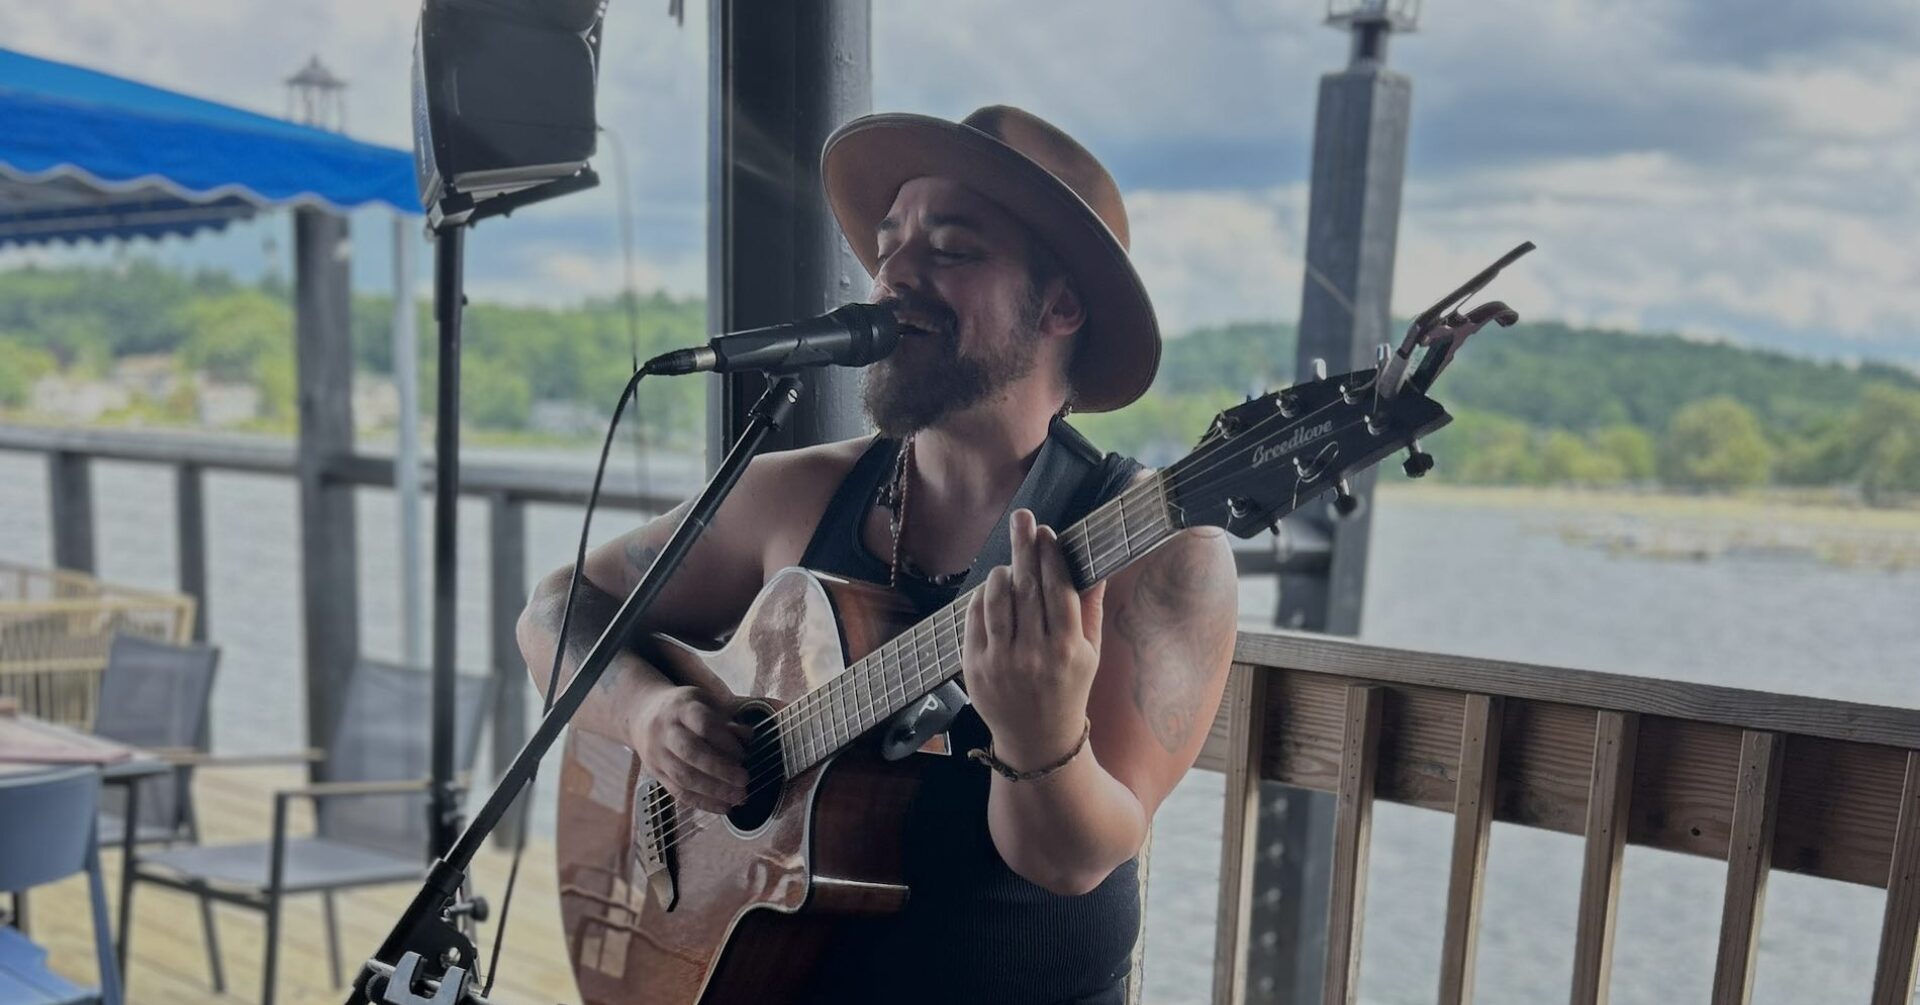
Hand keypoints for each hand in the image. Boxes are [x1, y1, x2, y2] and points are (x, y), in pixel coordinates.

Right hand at [626, 684, 752, 814]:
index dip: (725, 741)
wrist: (641, 714)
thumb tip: (748, 737)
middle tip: (745, 780)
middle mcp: (665, 732)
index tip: (743, 754)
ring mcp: (657, 754)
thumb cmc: (684, 709)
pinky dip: (703, 802)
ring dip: (714, 791)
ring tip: (739, 797)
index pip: (703, 725)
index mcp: (681, 708)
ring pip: (683, 777)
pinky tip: (724, 807)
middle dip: (720, 769)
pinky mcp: (656, 774)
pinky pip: (678, 792)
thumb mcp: (705, 702)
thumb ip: (727, 719)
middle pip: (691, 753)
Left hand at [963, 508, 1106, 769]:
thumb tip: (1096, 565)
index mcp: (1068, 648)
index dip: (1051, 556)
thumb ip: (1089, 609)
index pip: (1058, 589)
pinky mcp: (975, 667)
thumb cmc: (1069, 689)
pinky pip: (975, 619)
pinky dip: (981, 598)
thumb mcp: (1090, 653)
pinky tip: (991, 589)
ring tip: (1010, 562)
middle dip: (1025, 546)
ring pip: (997, 598)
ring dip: (1002, 572)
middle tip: (1022, 518)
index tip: (1046, 532)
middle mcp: (1034, 654)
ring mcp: (1002, 661)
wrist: (1038, 740)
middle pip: (1027, 586)